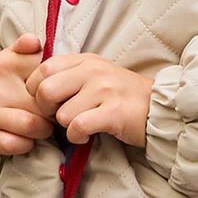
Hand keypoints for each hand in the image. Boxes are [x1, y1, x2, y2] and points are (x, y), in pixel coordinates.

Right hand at [0, 34, 53, 154]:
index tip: (53, 90)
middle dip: (52, 111)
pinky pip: (19, 144)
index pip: (42, 75)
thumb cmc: (10, 86)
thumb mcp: (16, 61)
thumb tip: (33, 42)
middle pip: (42, 103)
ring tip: (41, 124)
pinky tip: (26, 138)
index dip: (54, 87)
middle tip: (50, 112)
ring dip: (43, 129)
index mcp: (1, 65)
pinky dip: (27, 144)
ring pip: (32, 125)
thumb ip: (27, 48)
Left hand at [26, 53, 152, 146]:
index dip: (37, 90)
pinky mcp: (113, 112)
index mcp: (86, 60)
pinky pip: (78, 126)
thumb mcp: (98, 75)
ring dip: (66, 127)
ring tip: (80, 126)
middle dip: (46, 110)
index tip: (50, 103)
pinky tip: (86, 136)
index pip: (43, 69)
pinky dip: (76, 137)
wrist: (160, 108)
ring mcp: (104, 90)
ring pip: (62, 114)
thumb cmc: (124, 96)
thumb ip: (71, 75)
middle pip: (46, 90)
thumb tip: (38, 86)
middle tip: (59, 118)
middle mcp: (93, 71)